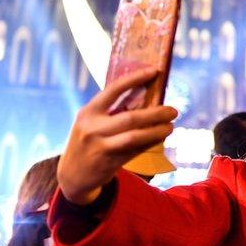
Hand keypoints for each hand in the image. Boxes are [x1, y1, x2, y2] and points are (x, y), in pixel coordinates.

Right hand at [57, 68, 176, 204]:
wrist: (71, 175)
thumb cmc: (87, 142)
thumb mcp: (90, 123)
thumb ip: (111, 111)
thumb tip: (146, 98)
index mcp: (88, 112)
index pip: (113, 90)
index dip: (134, 78)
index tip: (154, 71)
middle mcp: (92, 128)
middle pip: (130, 117)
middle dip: (155, 113)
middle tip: (173, 110)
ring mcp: (100, 146)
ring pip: (135, 136)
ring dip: (156, 131)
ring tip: (170, 127)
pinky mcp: (109, 162)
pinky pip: (135, 150)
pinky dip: (149, 142)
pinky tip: (160, 138)